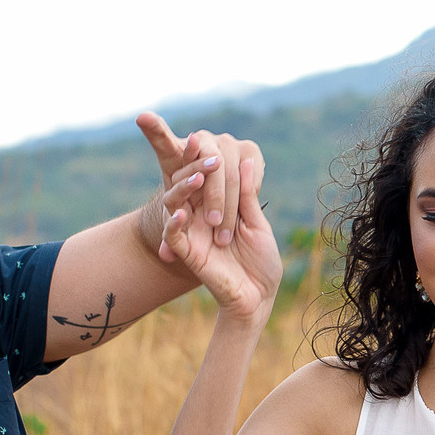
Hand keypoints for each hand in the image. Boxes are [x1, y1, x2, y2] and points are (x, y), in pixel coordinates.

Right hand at [135, 112, 279, 320]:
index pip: (207, 177)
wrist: (258, 294)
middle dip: (195, 166)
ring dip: (184, 189)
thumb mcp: (257, 224)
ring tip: (196, 178)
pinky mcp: (186, 251)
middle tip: (203, 149)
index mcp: (218, 205)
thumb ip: (247, 196)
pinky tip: (181, 212)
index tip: (206, 139)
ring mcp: (192, 231)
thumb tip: (246, 160)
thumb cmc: (261, 260)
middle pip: (188, 183)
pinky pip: (173, 233)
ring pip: (175, 203)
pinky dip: (174, 222)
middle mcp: (201, 214)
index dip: (205, 159)